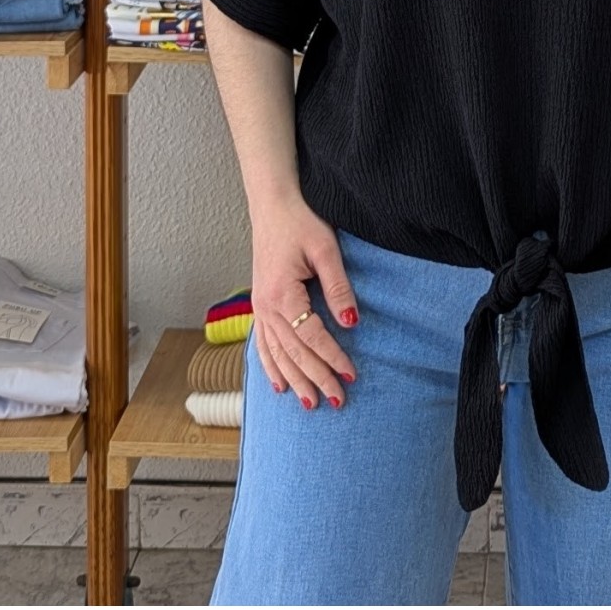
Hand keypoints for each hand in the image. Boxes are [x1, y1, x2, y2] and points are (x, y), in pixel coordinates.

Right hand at [248, 190, 359, 410]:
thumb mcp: (326, 250)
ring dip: (294, 380)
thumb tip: (352, 322)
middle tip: (337, 401)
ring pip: (276, 354)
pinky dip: (270, 366)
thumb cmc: (301, 222)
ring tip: (310, 404)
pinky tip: (278, 385)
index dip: (332, 358)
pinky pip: (262, 344)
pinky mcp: (259, 304)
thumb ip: (338, 288)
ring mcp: (259, 307)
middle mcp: (266, 306)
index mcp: (282, 294)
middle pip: (294, 352)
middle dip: (316, 379)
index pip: (312, 337)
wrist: (272, 205)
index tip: (351, 375)